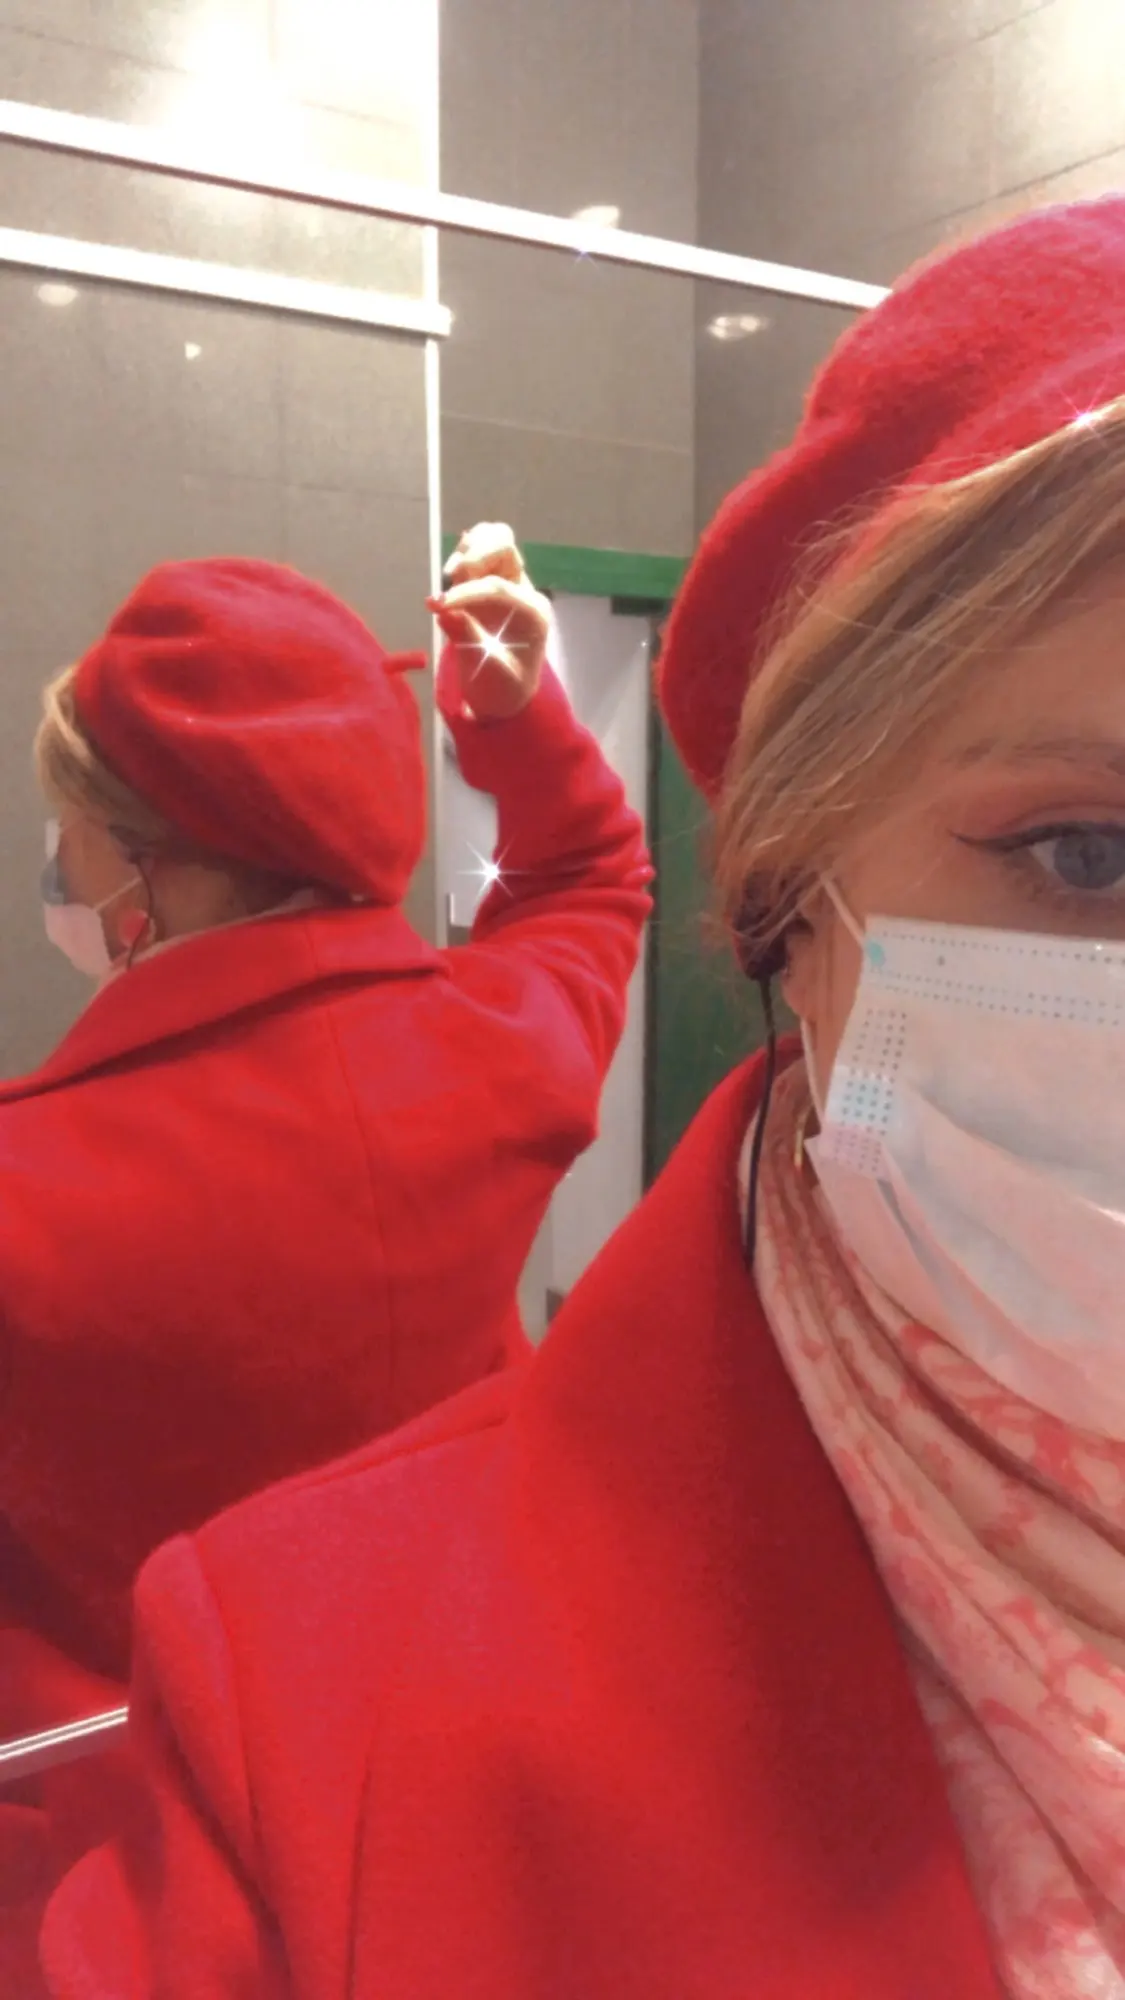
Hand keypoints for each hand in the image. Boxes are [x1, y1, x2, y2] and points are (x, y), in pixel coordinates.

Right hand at [429, 522, 550, 721]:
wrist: (505, 695)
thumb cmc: (502, 689)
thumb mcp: (489, 675)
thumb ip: (469, 642)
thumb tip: (444, 613)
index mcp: (532, 612)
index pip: (497, 587)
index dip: (465, 593)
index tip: (438, 605)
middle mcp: (522, 590)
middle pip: (503, 544)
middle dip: (475, 554)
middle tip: (452, 576)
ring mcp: (506, 582)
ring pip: (492, 539)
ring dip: (467, 550)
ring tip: (451, 576)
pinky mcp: (488, 581)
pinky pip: (478, 550)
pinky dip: (463, 553)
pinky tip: (451, 574)